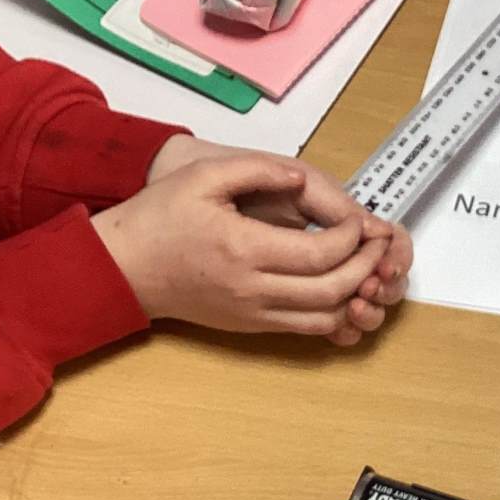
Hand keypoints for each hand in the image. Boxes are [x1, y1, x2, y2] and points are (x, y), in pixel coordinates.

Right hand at [96, 151, 389, 343]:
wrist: (124, 268)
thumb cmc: (159, 218)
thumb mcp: (203, 177)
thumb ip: (256, 170)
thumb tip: (300, 178)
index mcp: (243, 250)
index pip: (320, 255)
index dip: (351, 239)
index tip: (358, 221)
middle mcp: (253, 290)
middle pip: (332, 291)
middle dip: (365, 267)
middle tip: (375, 244)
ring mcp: (253, 314)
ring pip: (325, 318)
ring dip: (355, 295)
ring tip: (364, 266)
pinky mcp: (252, 327)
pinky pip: (306, 329)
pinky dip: (333, 313)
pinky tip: (340, 287)